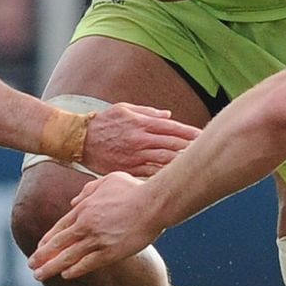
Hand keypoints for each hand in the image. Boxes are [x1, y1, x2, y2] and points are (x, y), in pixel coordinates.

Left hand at [28, 172, 167, 280]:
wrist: (154, 203)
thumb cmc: (134, 189)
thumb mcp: (108, 181)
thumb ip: (89, 190)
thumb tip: (74, 201)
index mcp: (85, 208)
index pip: (60, 227)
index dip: (48, 240)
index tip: (39, 248)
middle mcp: (87, 225)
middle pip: (59, 243)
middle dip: (43, 256)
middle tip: (31, 265)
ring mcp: (98, 239)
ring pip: (69, 256)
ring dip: (52, 267)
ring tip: (39, 275)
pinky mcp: (111, 252)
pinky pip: (88, 264)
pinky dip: (76, 270)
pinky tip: (66, 275)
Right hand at [80, 102, 198, 177]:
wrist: (80, 140)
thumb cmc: (103, 122)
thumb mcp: (124, 109)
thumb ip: (148, 112)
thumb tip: (168, 115)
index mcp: (141, 124)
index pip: (171, 128)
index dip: (189, 132)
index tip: (202, 135)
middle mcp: (140, 140)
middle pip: (172, 144)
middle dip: (190, 147)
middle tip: (205, 150)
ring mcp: (135, 157)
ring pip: (164, 160)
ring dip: (180, 162)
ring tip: (195, 163)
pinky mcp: (128, 169)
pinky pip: (150, 173)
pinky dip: (164, 174)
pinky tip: (175, 176)